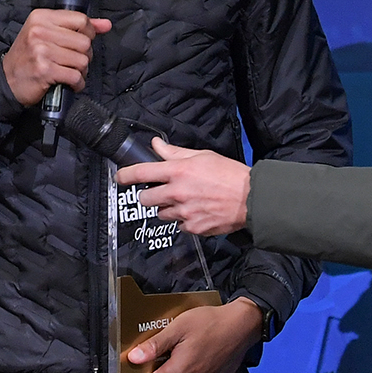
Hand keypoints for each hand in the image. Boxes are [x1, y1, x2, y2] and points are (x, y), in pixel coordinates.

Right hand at [2, 9, 112, 107]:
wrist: (6, 79)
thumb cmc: (28, 56)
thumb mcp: (46, 34)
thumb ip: (77, 27)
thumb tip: (106, 24)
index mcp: (41, 17)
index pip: (80, 19)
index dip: (89, 33)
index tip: (84, 41)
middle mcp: (40, 32)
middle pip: (84, 42)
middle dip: (84, 55)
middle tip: (73, 61)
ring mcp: (42, 51)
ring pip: (82, 60)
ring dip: (80, 71)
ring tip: (69, 72)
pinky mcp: (45, 70)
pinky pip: (75, 76)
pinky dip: (76, 83)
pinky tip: (68, 83)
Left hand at [116, 141, 250, 236]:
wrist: (251, 199)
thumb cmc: (229, 174)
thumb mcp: (202, 156)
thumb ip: (175, 152)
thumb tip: (156, 144)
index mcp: (178, 171)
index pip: (141, 173)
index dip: (125, 175)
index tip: (120, 177)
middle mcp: (177, 193)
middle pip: (145, 199)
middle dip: (150, 195)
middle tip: (161, 192)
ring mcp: (183, 212)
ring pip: (161, 213)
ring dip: (168, 208)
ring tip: (185, 201)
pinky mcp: (192, 228)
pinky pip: (178, 225)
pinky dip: (184, 220)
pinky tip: (197, 211)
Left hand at [128, 299, 262, 372]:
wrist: (242, 327)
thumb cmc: (209, 323)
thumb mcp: (178, 328)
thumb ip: (155, 346)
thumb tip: (132, 359)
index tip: (141, 360)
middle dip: (157, 370)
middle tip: (165, 348)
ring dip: (173, 371)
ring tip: (181, 349)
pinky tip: (194, 355)